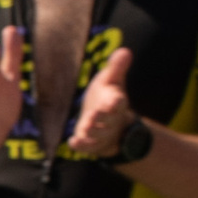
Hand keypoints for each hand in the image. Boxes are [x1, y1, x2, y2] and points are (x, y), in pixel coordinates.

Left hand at [66, 43, 138, 159]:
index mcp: (116, 103)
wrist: (111, 125)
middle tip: (94, 115)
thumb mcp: (112, 81)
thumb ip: (116, 68)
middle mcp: (111, 120)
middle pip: (109, 120)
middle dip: (102, 118)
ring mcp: (102, 133)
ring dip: (92, 131)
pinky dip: (81, 146)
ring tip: (85, 128)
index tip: (116, 100)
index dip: (117, 102)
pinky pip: (88, 147)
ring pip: (99, 134)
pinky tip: (72, 142)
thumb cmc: (108, 98)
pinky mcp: (92, 144)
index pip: (119, 103)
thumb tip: (125, 50)